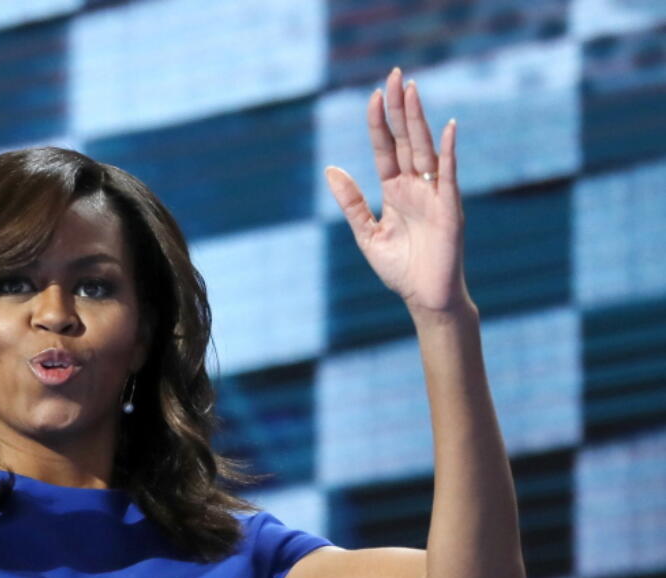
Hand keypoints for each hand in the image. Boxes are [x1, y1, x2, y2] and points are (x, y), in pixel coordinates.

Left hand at [324, 67, 469, 315]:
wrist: (425, 298)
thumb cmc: (399, 269)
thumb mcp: (366, 233)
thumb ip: (351, 202)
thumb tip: (331, 169)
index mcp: (395, 191)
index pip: (386, 149)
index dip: (379, 124)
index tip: (373, 95)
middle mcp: (415, 186)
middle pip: (406, 140)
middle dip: (400, 109)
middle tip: (395, 75)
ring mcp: (434, 194)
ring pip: (425, 149)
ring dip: (419, 120)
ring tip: (412, 90)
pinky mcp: (450, 208)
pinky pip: (449, 175)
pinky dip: (447, 152)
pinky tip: (446, 128)